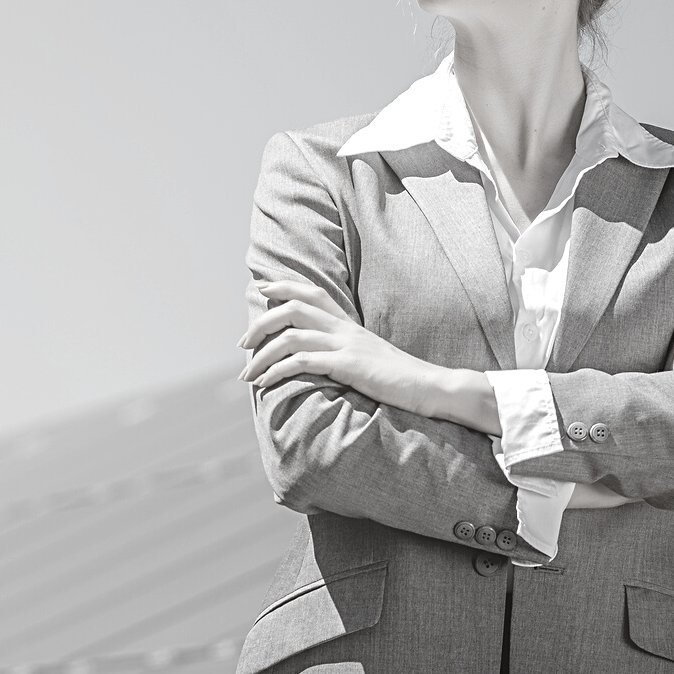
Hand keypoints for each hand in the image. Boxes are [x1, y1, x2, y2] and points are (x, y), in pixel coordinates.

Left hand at [238, 280, 479, 424]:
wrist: (430, 387)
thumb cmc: (398, 379)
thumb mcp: (368, 357)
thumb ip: (344, 351)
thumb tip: (320, 357)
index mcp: (348, 325)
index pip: (312, 293)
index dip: (284, 286)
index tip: (262, 290)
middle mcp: (344, 329)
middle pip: (293, 308)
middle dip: (261, 323)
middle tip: (243, 344)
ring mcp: (346, 345)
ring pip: (292, 336)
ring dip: (262, 354)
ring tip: (247, 374)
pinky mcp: (349, 366)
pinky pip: (304, 362)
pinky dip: (279, 370)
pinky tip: (267, 382)